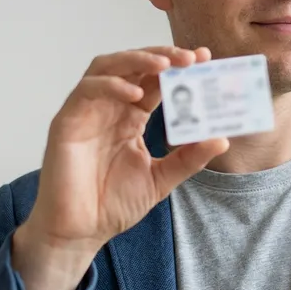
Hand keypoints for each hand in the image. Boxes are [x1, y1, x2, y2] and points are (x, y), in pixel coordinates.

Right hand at [12, 46, 228, 289]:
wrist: (81, 232)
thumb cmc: (114, 204)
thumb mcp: (162, 178)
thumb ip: (189, 158)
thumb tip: (223, 139)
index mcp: (131, 117)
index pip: (156, 81)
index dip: (179, 67)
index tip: (205, 58)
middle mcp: (110, 108)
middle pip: (134, 65)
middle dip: (164, 56)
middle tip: (192, 57)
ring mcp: (87, 112)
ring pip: (108, 66)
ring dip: (138, 60)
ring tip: (166, 65)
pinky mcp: (67, 122)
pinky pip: (87, 91)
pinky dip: (111, 85)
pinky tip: (135, 94)